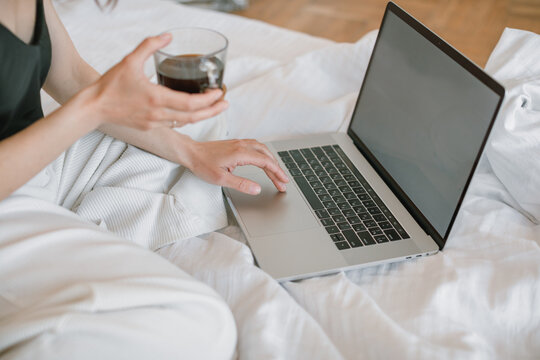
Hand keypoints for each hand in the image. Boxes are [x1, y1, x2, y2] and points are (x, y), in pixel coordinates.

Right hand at [86, 34, 227, 129]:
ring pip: (185, 122)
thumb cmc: (110, 85)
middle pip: (194, 117)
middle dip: (213, 111)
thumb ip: (150, 45)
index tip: (219, 92)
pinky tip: (191, 112)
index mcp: (157, 98)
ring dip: (202, 116)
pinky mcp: (150, 127)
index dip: (209, 100)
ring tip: (213, 107)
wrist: (94, 107)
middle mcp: (159, 114)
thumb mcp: (130, 60)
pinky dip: (186, 118)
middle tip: (225, 103)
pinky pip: (174, 124)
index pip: (191, 103)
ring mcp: (155, 123)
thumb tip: (168, 36)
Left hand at [183, 139, 288, 194]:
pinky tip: (263, 160)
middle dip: (277, 169)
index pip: (265, 162)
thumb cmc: (202, 164)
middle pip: (266, 155)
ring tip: (276, 172)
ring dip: (271, 160)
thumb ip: (241, 184)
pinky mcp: (235, 143)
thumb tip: (257, 189)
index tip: (283, 182)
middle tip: (282, 181)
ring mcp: (239, 143)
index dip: (277, 173)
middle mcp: (242, 145)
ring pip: (262, 149)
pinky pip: (255, 146)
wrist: (191, 152)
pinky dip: (263, 154)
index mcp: (241, 153)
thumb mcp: (221, 179)